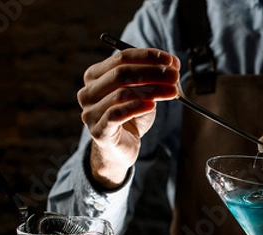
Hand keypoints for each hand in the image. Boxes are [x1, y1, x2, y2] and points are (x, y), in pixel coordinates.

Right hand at [76, 48, 180, 188]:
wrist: (121, 149)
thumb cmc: (131, 117)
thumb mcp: (142, 93)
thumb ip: (151, 78)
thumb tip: (172, 64)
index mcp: (95, 76)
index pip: (121, 58)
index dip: (148, 57)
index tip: (171, 60)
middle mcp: (88, 92)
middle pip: (121, 74)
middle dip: (152, 73)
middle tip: (174, 76)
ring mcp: (90, 111)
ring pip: (122, 93)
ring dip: (152, 90)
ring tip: (172, 92)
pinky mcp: (98, 130)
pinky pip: (116, 115)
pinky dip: (136, 107)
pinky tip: (152, 106)